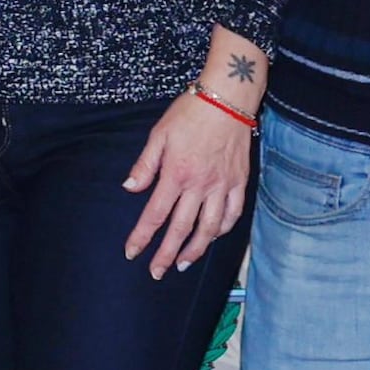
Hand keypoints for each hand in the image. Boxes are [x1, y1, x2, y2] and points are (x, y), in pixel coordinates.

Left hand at [121, 92, 254, 278]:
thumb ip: (144, 165)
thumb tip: (130, 188)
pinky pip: (233, 213)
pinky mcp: (239, 182)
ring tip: (184, 263)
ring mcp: (222, 185)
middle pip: (181, 229)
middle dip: (167, 254)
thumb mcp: (159, 134)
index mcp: (176, 174)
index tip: (132, 253)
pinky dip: (223, 230)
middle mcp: (200, 185)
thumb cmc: (190, 112)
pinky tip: (213, 237)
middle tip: (157, 272)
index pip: (155, 215)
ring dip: (196, 249)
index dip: (142, 237)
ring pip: (210, 228)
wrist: (228, 98)